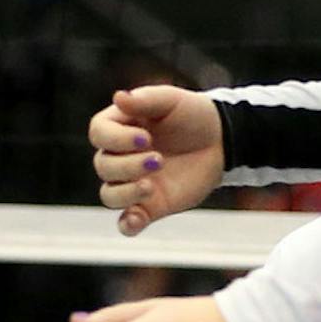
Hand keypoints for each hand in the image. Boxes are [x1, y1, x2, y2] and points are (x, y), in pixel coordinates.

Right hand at [89, 83, 225, 234]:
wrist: (222, 139)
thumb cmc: (192, 114)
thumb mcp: (171, 100)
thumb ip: (144, 100)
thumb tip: (118, 96)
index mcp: (119, 127)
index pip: (98, 134)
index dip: (116, 138)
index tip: (146, 137)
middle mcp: (120, 157)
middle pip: (103, 166)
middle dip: (128, 165)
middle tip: (159, 159)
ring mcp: (132, 183)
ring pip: (109, 195)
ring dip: (126, 192)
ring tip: (151, 185)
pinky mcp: (150, 206)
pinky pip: (127, 222)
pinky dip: (127, 225)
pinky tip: (136, 220)